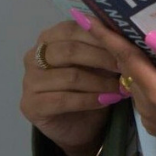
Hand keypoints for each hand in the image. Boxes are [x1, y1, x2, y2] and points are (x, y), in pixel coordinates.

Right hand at [19, 16, 125, 155]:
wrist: (78, 127)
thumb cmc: (89, 88)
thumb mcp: (98, 64)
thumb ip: (104, 46)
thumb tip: (124, 34)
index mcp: (48, 38)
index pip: (72, 29)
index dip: (99, 36)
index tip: (124, 45)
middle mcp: (33, 56)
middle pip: (70, 51)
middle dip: (102, 58)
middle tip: (126, 67)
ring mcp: (29, 81)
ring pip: (70, 76)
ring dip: (100, 82)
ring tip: (121, 88)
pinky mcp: (31, 104)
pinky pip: (64, 100)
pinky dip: (89, 100)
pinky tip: (107, 101)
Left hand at [81, 18, 155, 155]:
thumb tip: (150, 34)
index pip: (125, 58)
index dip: (106, 36)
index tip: (86, 18)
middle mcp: (147, 108)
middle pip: (127, 70)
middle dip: (119, 46)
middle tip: (112, 19)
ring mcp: (151, 120)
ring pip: (134, 83)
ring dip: (133, 63)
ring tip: (134, 38)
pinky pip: (144, 96)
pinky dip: (145, 79)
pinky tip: (154, 65)